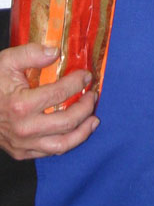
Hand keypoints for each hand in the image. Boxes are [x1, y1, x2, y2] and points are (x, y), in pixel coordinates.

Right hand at [0, 45, 98, 159]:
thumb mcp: (5, 62)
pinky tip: (77, 131)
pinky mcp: (22, 153)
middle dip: (86, 107)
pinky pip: (51, 152)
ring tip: (93, 118)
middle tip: (93, 95)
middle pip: (68, 121)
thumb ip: (30, 54)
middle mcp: (25, 128)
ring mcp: (23, 144)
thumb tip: (55, 52)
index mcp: (21, 105)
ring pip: (63, 144)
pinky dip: (68, 143)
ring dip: (83, 131)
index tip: (86, 75)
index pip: (60, 94)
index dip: (78, 83)